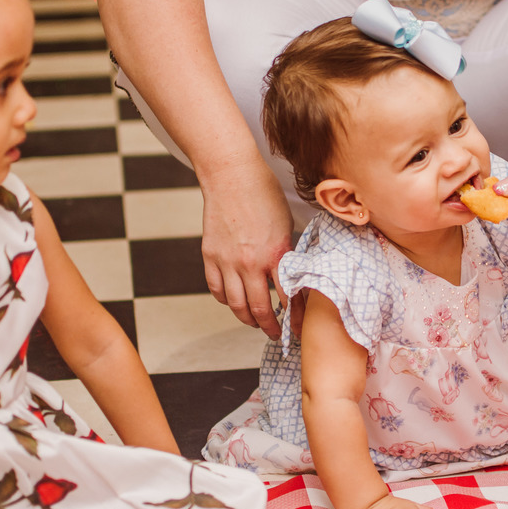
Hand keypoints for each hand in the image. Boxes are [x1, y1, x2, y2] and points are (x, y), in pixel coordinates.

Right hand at [200, 160, 293, 338]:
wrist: (231, 175)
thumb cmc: (263, 193)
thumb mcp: (286, 224)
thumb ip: (286, 253)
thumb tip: (291, 276)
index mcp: (276, 253)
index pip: (288, 297)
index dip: (294, 318)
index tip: (297, 327)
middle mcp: (250, 262)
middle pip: (260, 309)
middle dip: (271, 327)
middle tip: (277, 334)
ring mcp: (227, 261)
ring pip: (236, 305)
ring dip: (247, 319)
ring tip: (255, 323)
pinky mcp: (210, 255)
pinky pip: (216, 289)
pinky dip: (225, 300)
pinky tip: (233, 301)